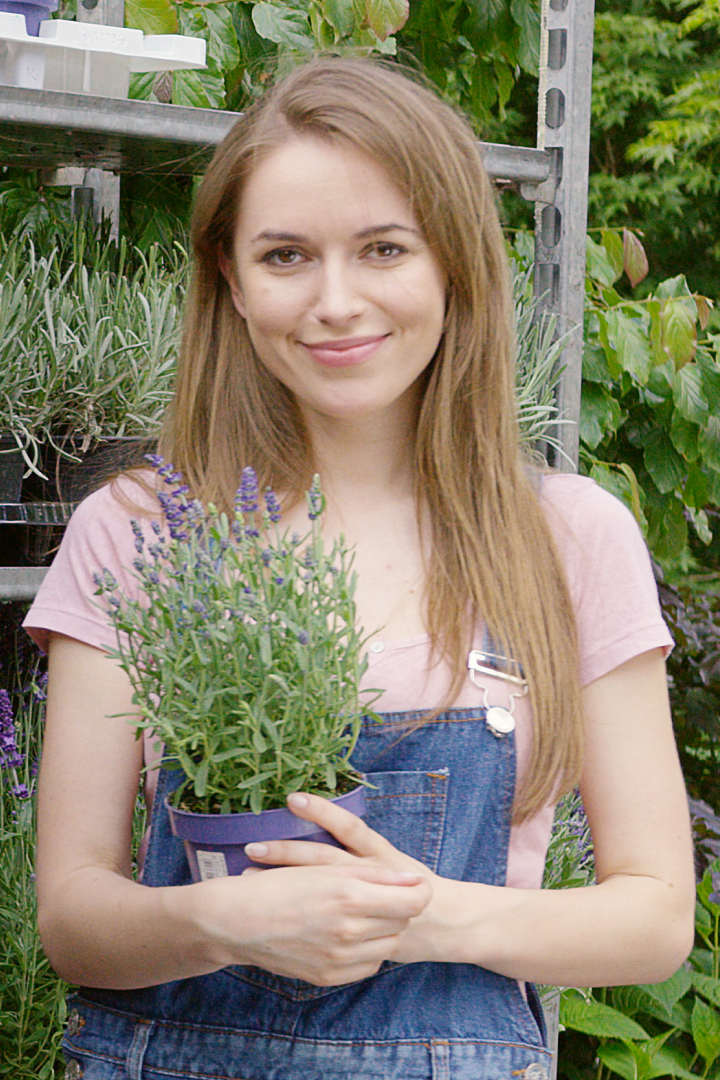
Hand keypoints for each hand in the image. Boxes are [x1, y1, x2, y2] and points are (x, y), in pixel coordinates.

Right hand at [195, 827, 431, 985]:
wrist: (237, 921)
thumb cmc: (280, 884)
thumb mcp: (328, 869)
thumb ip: (376, 876)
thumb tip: (414, 881)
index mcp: (350, 897)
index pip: (413, 901)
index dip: (419, 891)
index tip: (413, 884)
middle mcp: (349, 932)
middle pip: (403, 922)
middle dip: (399, 907)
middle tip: (381, 895)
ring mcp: (339, 959)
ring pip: (388, 946)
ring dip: (383, 929)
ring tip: (361, 913)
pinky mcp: (329, 977)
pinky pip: (367, 965)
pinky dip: (365, 950)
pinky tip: (346, 935)